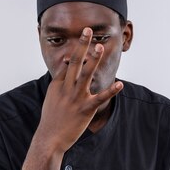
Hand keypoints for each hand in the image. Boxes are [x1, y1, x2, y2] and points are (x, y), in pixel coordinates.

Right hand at [22, 27, 122, 169]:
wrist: (49, 139)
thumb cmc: (51, 119)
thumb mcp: (51, 98)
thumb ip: (59, 82)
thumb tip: (66, 67)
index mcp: (57, 85)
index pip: (68, 64)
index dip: (76, 50)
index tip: (84, 37)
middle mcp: (66, 88)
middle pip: (75, 62)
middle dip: (82, 45)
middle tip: (87, 30)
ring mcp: (76, 98)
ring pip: (86, 74)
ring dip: (94, 59)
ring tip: (100, 47)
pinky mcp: (85, 109)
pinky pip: (100, 98)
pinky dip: (111, 91)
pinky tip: (120, 84)